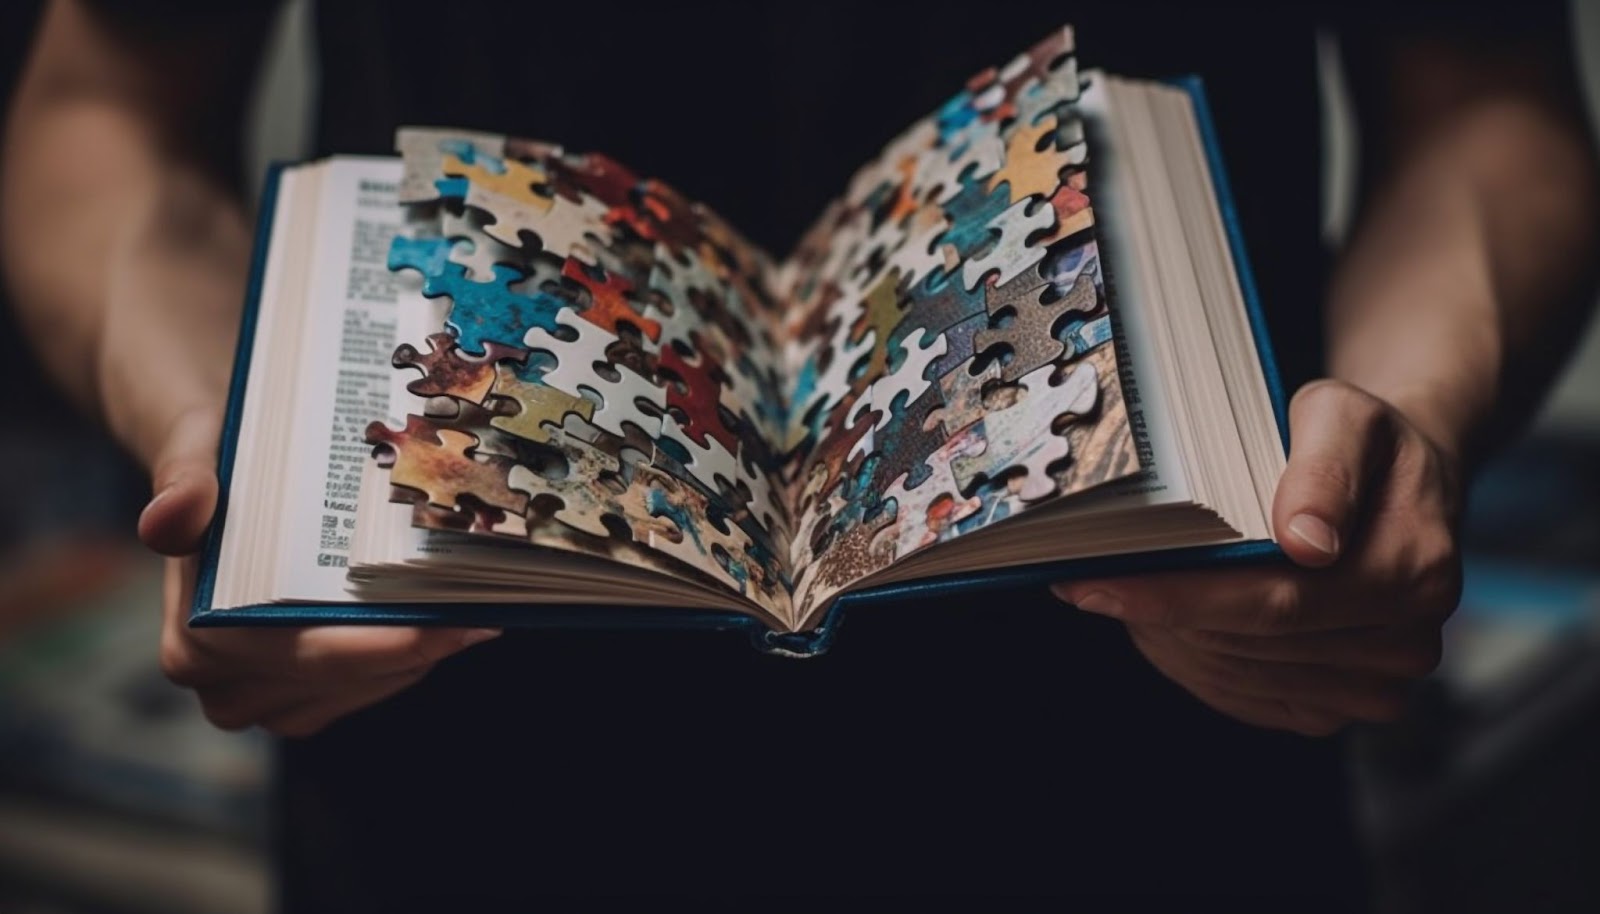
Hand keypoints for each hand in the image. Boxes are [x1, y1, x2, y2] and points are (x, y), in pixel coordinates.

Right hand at [110, 173, 496, 736]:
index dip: (371, 652)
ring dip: (421, 658)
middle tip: (483, 609)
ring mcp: (266, 683)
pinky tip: (458, 611)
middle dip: (411, 654)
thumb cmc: (207, 441)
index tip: (442, 626)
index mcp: (193, 632)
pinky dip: (413, 654)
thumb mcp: (196, 438)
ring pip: (357, 694)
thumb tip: (168, 521)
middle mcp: (222, 673)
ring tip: (481, 607)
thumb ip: (186, 476)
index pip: (292, 659)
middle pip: (334, 687)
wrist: (211, 447)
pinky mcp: (306, 677)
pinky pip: (365, 684)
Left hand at [1052, 380, 1463, 735]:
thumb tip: (1304, 541)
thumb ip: (1325, 468)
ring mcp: (1374, 686)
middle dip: (1156, 613)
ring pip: (1234, 675)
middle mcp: (1404, 643)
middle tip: (1082, 579)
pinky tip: (1161, 620)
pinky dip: (1191, 659)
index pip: (1273, 601)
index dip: (1175, 596)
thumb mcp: (1345, 415)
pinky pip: (1243, 697)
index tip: (1093, 582)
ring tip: (1120, 590)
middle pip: (1245, 644)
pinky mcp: (1337, 706)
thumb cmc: (1361, 441)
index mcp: (1413, 570)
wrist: (1398, 484)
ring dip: (1167, 637)